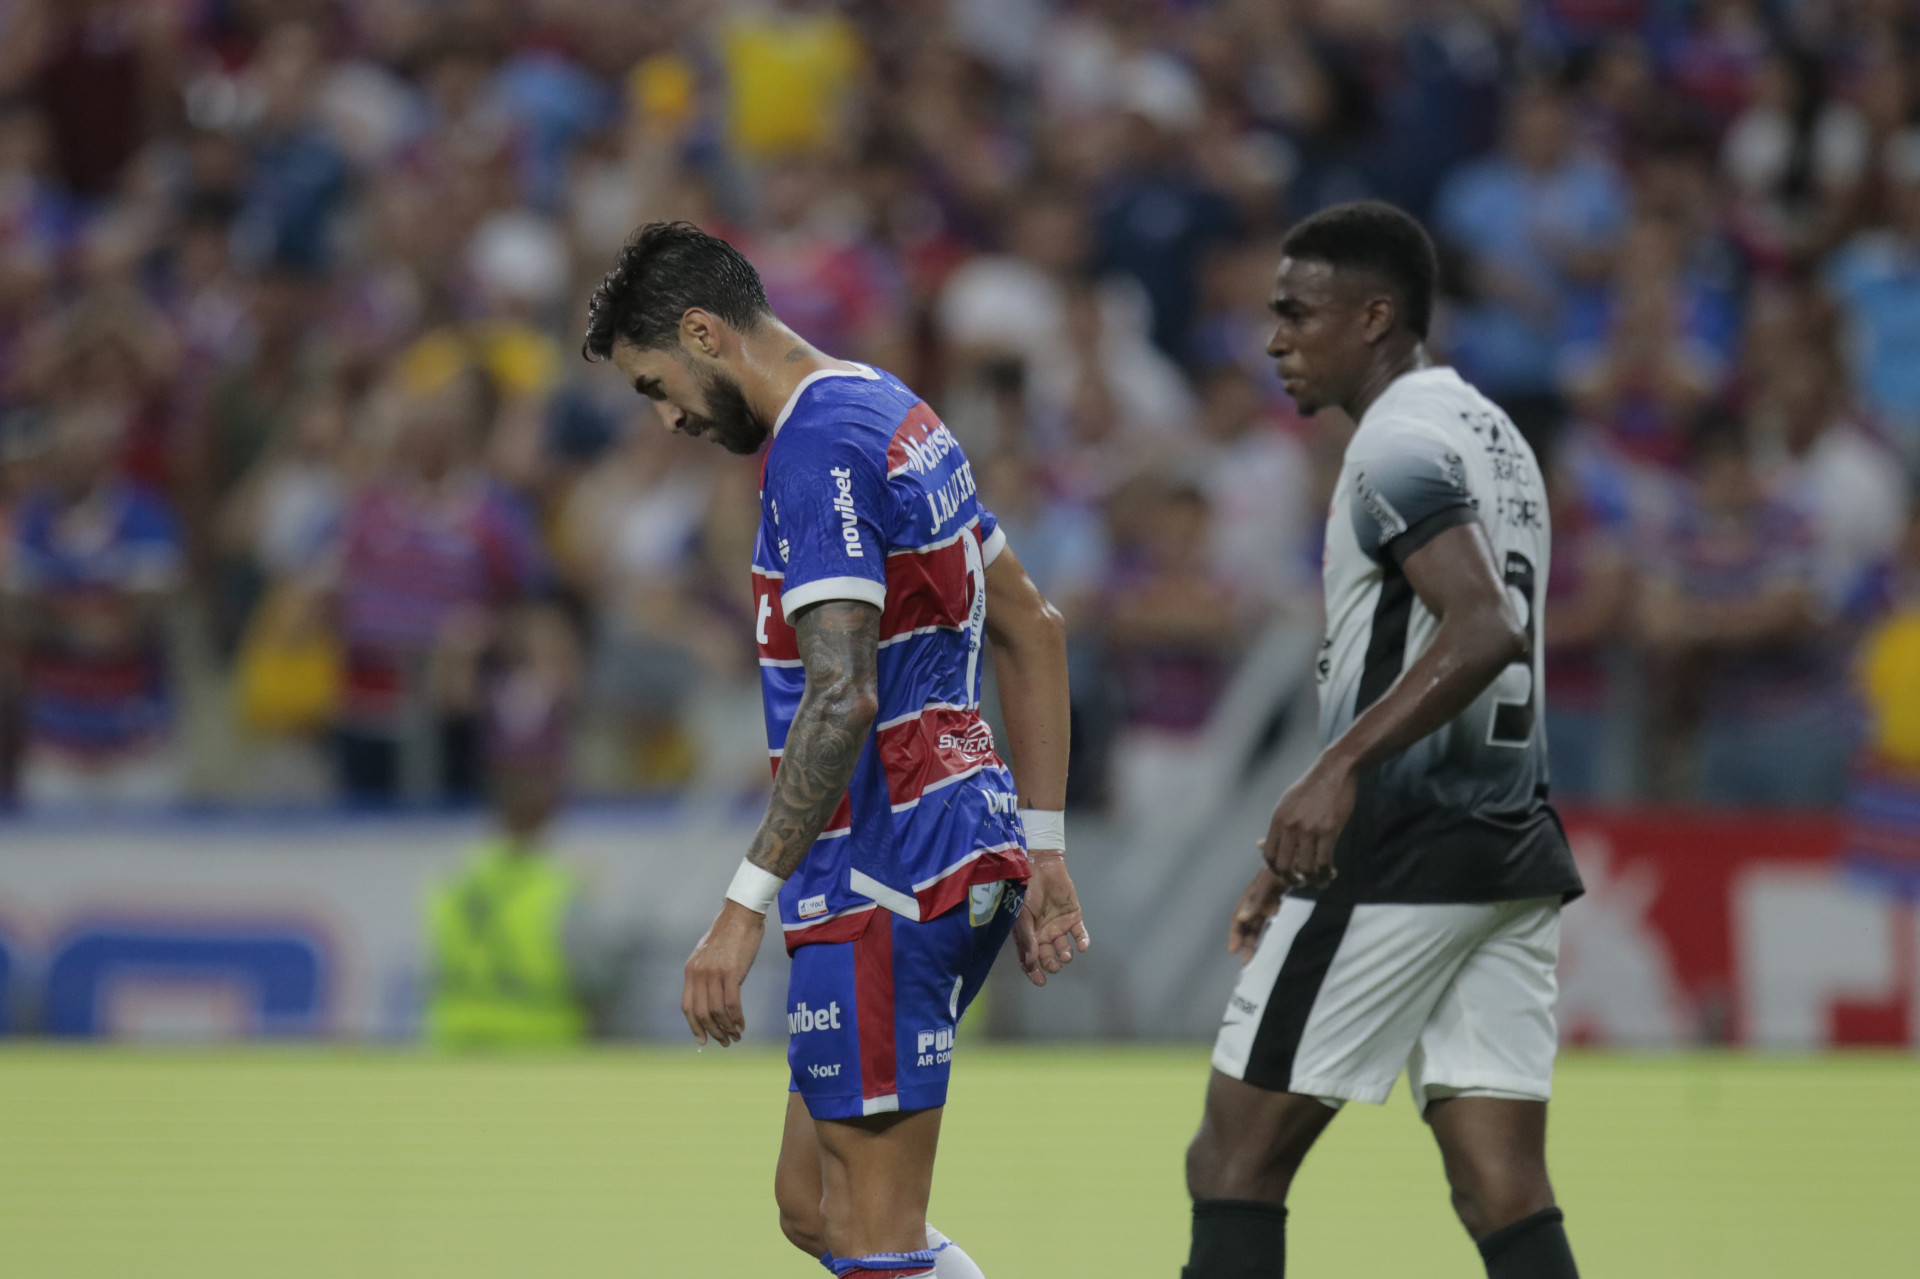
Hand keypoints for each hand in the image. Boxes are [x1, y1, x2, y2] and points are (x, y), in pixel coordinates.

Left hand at [681, 900, 764, 1045]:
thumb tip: (710, 996)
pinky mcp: (731, 972)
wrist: (741, 914)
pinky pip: (732, 1003)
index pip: (687, 1006)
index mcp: (691, 970)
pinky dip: (736, 1018)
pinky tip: (742, 1025)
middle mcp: (699, 973)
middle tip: (724, 1042)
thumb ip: (705, 974)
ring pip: (717, 1011)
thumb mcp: (708, 954)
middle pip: (702, 1013)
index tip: (703, 1040)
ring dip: (726, 1028)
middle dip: (713, 1032)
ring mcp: (714, 973)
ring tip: (736, 1037)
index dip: (694, 1026)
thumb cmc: (729, 934)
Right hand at [1013, 850, 1089, 986]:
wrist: (1041, 866)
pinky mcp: (1074, 917)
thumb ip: (1027, 939)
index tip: (1041, 982)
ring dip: (1065, 954)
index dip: (1034, 971)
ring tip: (1066, 953)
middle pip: (1048, 956)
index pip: (1030, 958)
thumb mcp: (1023, 915)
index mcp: (1028, 934)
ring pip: (1064, 948)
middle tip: (1054, 965)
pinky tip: (1082, 946)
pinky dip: (1082, 942)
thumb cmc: (1026, 890)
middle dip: (1051, 963)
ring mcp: (1059, 925)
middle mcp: (1043, 933)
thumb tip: (1030, 963)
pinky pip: (1080, 934)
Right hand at [1227, 864, 1285, 962]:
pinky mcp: (1284, 897)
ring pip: (1261, 920)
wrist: (1309, 850)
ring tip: (1252, 956)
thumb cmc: (1291, 862)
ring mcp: (1273, 895)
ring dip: (1255, 937)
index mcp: (1256, 887)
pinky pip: (1273, 915)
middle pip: (1250, 919)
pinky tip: (1269, 940)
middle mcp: (1262, 892)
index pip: (1241, 912)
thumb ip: (1258, 897)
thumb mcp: (1272, 878)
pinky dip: (1269, 928)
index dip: (1236, 930)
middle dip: (1246, 939)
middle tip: (1245, 960)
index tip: (1234, 948)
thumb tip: (1241, 917)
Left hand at [1259, 753, 1356, 891]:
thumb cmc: (1312, 788)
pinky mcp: (1328, 830)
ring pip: (1306, 868)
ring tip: (1320, 880)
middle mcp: (1290, 826)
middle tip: (1302, 882)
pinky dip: (1327, 873)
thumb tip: (1259, 846)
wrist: (1334, 770)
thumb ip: (1276, 827)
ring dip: (1313, 880)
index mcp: (1278, 819)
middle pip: (1284, 866)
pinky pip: (1324, 862)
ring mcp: (1309, 829)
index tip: (1286, 873)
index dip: (1275, 870)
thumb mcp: (1287, 803)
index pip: (1268, 854)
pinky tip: (1331, 873)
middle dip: (1293, 880)